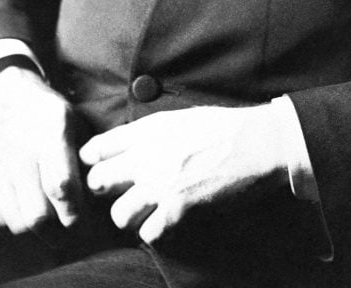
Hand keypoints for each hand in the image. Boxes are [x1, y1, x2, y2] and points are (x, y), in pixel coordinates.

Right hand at [0, 66, 83, 234]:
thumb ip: (85, 154)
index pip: (61, 187)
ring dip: (37, 231)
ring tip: (50, 225)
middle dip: (58, 232)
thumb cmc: (46, 114)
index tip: (83, 220)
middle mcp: (21, 156)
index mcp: (50, 137)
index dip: (74, 212)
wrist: (1, 98)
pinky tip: (28, 209)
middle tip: (68, 231)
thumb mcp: (71, 121)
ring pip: (18, 222)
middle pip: (38, 215)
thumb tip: (98, 190)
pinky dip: (16, 220)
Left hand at [79, 105, 285, 244]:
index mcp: (147, 129)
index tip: (100, 168)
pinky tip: (165, 223)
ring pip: (118, 215)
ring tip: (143, 213)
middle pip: (98, 182)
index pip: (97, 148)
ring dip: (130, 217)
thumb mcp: (180, 117)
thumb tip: (129, 146)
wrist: (256, 142)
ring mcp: (160, 184)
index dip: (93, 161)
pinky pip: (147, 234)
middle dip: (105, 191)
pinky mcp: (177, 208)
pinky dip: (154, 233)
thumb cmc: (223, 127)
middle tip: (121, 193)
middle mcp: (147, 156)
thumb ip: (150, 132)